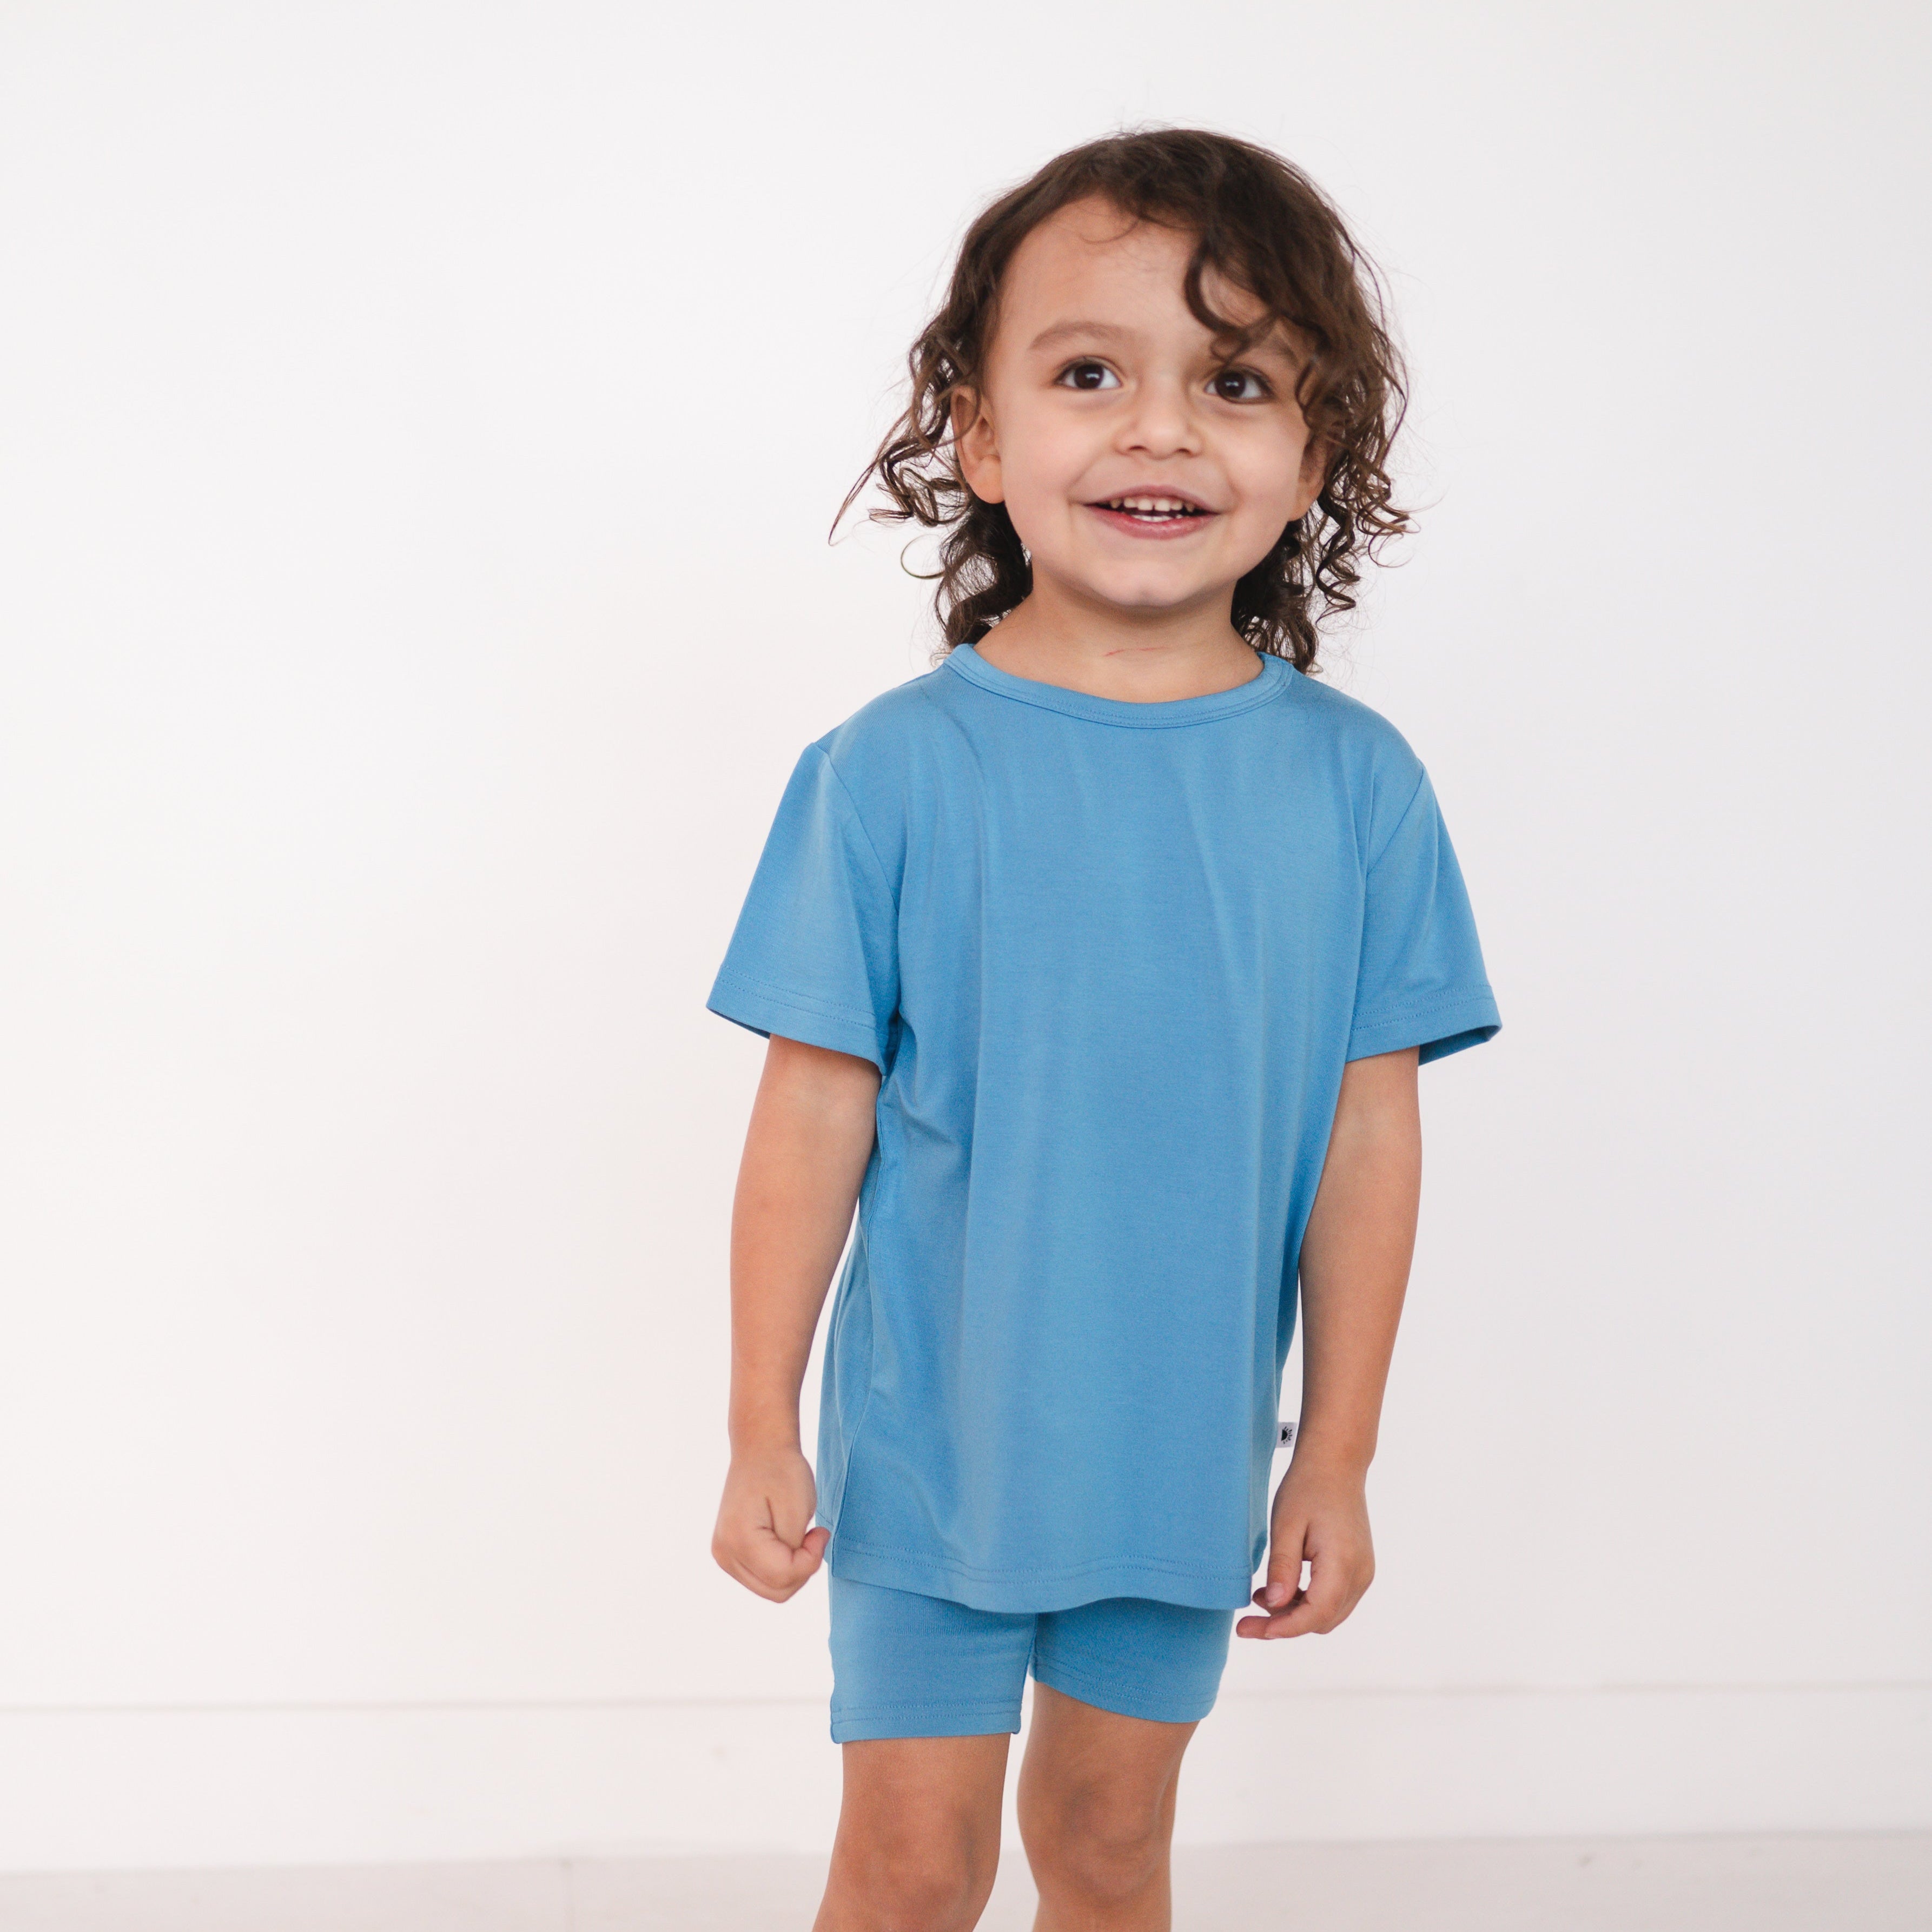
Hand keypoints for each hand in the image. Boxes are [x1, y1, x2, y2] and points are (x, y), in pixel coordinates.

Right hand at [711, 1444, 831, 1601]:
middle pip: (776, 1591)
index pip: (783, 1577)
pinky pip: (762, 1578)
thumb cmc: (782, 1472)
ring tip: (798, 1535)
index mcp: (738, 1539)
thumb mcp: (797, 1510)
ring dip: (792, 1569)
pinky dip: (781, 1566)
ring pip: (770, 1589)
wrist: (760, 1449)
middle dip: (802, 1568)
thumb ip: (795, 1550)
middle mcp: (724, 1553)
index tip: (820, 1531)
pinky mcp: (729, 1554)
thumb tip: (792, 1574)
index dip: (811, 1560)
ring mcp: (724, 1555)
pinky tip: (785, 1541)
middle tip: (812, 1535)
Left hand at [1236, 1456, 1374, 1638]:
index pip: (1315, 1615)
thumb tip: (1274, 1606)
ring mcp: (1362, 1572)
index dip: (1283, 1628)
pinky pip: (1333, 1599)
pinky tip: (1281, 1588)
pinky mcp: (1358, 1568)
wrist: (1336, 1465)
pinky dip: (1307, 1601)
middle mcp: (1360, 1574)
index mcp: (1343, 1563)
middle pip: (1322, 1620)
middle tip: (1247, 1618)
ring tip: (1260, 1597)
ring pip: (1328, 1614)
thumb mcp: (1286, 1525)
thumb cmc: (1308, 1488)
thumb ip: (1282, 1567)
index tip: (1252, 1630)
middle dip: (1284, 1624)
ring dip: (1295, 1613)